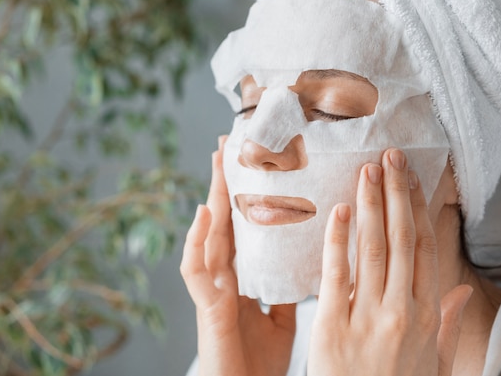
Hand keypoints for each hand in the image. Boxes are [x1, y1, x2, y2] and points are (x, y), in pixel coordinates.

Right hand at [180, 136, 296, 375]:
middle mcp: (224, 278)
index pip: (244, 230)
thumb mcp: (279, 317)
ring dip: (212, 198)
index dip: (246, 198)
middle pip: (225, 223)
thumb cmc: (258, 360)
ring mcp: (212, 291)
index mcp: (243, 279)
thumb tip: (302, 264)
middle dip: (226, 185)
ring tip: (218, 163)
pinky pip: (197, 271)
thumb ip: (284, 288)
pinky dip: (197, 242)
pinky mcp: (207, 308)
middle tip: (230, 145)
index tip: (254, 164)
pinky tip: (203, 213)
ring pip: (209, 236)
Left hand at [307, 149, 471, 375]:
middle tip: (389, 157)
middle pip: (402, 240)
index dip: (419, 209)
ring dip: (370, 206)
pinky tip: (337, 212)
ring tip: (367, 170)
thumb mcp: (434, 363)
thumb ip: (449, 325)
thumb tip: (464, 290)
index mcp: (426, 316)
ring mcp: (367, 317)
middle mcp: (401, 310)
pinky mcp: (332, 327)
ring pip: (372, 249)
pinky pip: (336, 276)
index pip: (426, 250)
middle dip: (396, 194)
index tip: (412, 179)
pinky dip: (337, 241)